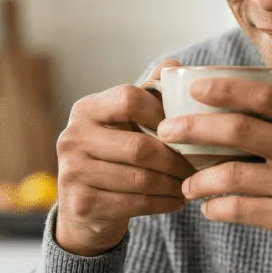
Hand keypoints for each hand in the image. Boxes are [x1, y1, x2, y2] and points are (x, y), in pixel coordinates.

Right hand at [54, 59, 191, 255]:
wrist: (84, 208)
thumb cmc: (114, 156)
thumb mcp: (126, 122)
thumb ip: (148, 94)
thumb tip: (174, 65)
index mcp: (85, 109)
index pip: (130, 99)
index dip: (164, 113)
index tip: (186, 129)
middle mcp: (72, 137)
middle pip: (140, 146)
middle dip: (176, 159)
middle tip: (199, 166)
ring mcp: (72, 172)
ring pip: (140, 179)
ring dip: (174, 184)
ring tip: (192, 183)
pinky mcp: (81, 203)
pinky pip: (135, 203)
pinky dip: (164, 203)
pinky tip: (178, 201)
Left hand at [161, 77, 271, 272]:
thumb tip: (238, 109)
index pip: (266, 94)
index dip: (225, 87)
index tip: (194, 87)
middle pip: (238, 129)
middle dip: (193, 128)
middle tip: (167, 132)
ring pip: (230, 173)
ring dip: (198, 178)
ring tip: (186, 184)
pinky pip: (238, 209)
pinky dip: (216, 208)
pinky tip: (211, 209)